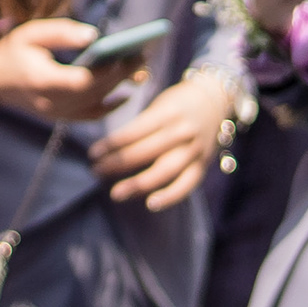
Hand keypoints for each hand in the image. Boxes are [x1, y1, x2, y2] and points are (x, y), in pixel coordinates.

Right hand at [0, 18, 137, 124]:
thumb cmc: (12, 51)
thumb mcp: (32, 33)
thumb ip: (63, 33)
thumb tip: (94, 36)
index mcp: (43, 81)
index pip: (83, 81)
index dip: (109, 70)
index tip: (128, 54)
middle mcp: (51, 103)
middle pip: (96, 92)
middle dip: (122, 74)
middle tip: (142, 55)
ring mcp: (56, 113)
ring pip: (96, 103)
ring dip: (119, 86)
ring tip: (138, 68)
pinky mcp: (59, 117)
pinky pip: (90, 116)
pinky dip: (109, 106)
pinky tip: (125, 92)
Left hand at [89, 70, 231, 210]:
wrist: (215, 102)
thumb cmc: (177, 105)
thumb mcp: (158, 106)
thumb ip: (140, 127)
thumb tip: (109, 151)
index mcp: (167, 114)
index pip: (135, 132)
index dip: (112, 144)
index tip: (92, 155)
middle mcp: (182, 132)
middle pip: (146, 152)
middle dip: (118, 164)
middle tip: (96, 172)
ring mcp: (194, 150)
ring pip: (164, 171)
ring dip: (138, 184)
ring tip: (116, 193)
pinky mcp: (202, 165)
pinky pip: (186, 185)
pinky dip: (170, 196)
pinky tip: (150, 204)